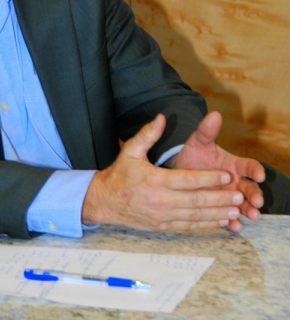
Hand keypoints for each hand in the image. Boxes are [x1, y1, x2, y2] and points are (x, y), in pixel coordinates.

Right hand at [82, 114, 244, 231]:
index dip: (209, 179)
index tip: (226, 176)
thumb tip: (161, 118)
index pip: (188, 180)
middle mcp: (161, 200)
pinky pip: (188, 226)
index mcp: (155, 180)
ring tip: (235, 210)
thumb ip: (148, 134)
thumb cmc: (120, 174)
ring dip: (217, 213)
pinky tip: (219, 221)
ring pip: (195, 216)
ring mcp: (162, 216)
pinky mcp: (162, 226)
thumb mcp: (131, 150)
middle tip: (239, 195)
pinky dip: (205, 225)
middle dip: (220, 198)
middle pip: (196, 201)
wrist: (104, 200)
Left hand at [171, 110, 264, 231]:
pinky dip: (233, 221)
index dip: (256, 170)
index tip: (259, 175)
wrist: (179, 171)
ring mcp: (228, 195)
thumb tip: (214, 114)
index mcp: (233, 164)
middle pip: (250, 188)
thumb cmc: (193, 155)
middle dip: (255, 195)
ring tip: (250, 215)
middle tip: (257, 202)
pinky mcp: (220, 207)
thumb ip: (206, 130)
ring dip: (248, 210)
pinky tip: (234, 226)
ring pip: (243, 204)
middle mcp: (235, 181)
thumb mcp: (198, 142)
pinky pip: (229, 216)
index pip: (249, 166)